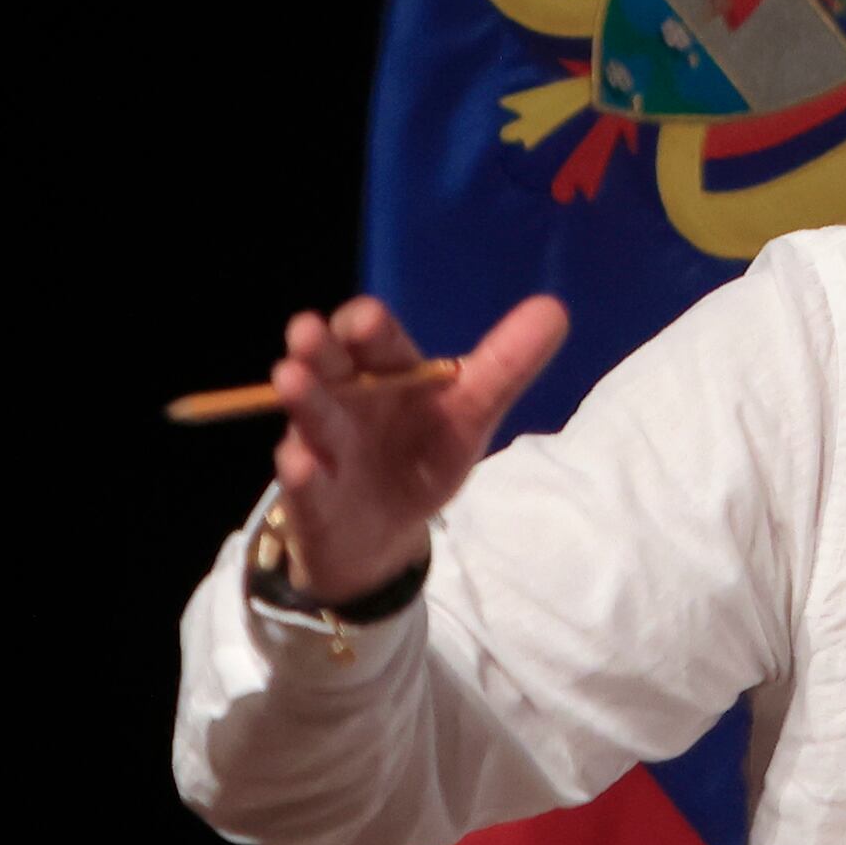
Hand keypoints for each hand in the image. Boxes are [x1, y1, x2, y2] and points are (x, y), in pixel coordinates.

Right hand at [260, 293, 572, 605]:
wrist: (384, 536)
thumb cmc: (421, 457)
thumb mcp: (469, 415)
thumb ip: (505, 367)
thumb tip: (555, 308)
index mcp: (388, 374)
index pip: (374, 340)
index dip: (369, 328)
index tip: (366, 319)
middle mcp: (348, 400)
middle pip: (331, 367)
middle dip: (320, 350)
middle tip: (307, 331)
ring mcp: (325, 448)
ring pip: (312, 419)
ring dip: (304, 400)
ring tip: (290, 379)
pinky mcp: (313, 500)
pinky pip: (305, 487)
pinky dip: (301, 476)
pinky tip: (300, 464)